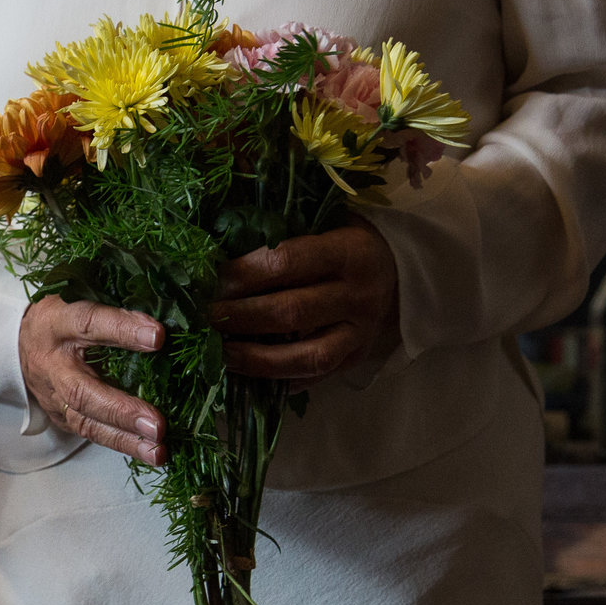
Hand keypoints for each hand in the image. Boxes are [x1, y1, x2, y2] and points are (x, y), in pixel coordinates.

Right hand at [19, 296, 166, 464]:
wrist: (21, 343)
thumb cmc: (63, 315)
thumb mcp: (81, 296)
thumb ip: (115, 304)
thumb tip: (168, 315)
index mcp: (57, 322)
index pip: (88, 323)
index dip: (121, 330)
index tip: (158, 337)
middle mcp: (53, 364)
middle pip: (82, 391)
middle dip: (121, 410)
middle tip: (157, 424)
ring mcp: (53, 395)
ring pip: (86, 422)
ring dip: (124, 439)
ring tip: (157, 449)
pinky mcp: (61, 416)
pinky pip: (91, 432)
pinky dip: (122, 444)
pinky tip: (150, 451)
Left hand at [211, 223, 400, 387]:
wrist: (399, 271)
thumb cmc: (344, 243)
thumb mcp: (323, 225)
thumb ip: (281, 236)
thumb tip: (218, 249)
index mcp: (348, 251)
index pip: (288, 261)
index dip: (244, 273)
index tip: (212, 281)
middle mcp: (359, 294)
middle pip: (292, 311)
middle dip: (241, 318)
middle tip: (205, 319)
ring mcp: (361, 332)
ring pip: (307, 355)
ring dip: (256, 358)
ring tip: (221, 354)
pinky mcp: (357, 358)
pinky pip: (315, 376)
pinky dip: (278, 379)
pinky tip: (246, 376)